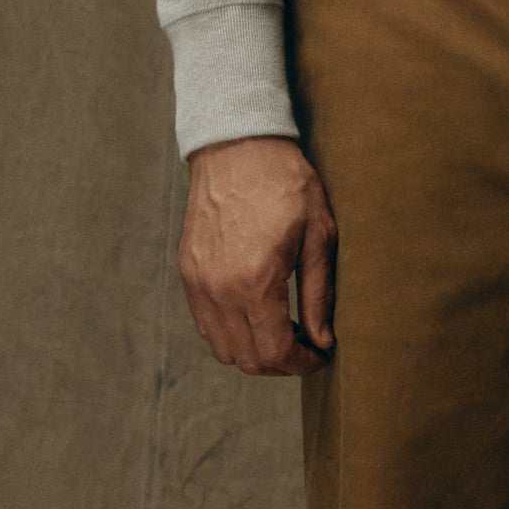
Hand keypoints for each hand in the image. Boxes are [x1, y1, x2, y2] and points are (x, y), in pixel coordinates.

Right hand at [178, 136, 336, 375]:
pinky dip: (230, 332)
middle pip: (247, 359)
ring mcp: (197, 281)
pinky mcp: (187, 271)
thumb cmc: (286, 184)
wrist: (238, 144)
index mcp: (254, 282)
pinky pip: (205, 323)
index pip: (275, 353)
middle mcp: (219, 288)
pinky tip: (255, 312)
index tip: (320, 357)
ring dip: (253, 350)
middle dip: (280, 363)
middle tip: (304, 345)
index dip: (302, 365)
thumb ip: (318, 296)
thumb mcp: (319, 237)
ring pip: (222, 348)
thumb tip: (322, 342)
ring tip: (281, 328)